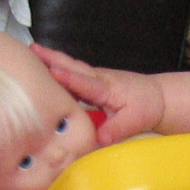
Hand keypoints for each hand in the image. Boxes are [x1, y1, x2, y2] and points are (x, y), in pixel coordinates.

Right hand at [33, 45, 161, 144]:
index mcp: (106, 88)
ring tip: (32, 52)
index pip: (85, 83)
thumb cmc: (146, 106)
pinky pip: (73, 72)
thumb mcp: (135, 121)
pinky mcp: (92, 81)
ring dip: (52, 59)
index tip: (53, 71)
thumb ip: (116, 130)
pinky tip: (45, 66)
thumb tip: (100, 140)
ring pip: (71, 66)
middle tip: (31, 49)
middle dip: (52, 58)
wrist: (157, 96)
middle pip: (73, 66)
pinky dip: (59, 67)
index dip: (69, 78)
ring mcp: (94, 78)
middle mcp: (98, 79)